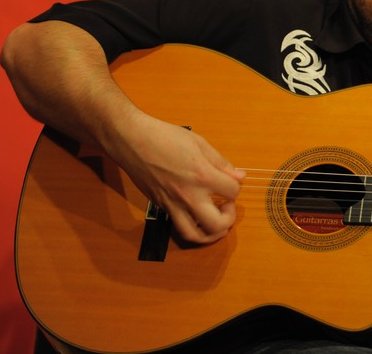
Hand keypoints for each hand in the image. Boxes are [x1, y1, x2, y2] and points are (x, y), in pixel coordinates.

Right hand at [109, 112, 245, 243]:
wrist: (131, 140)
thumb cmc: (164, 136)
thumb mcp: (199, 144)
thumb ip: (221, 163)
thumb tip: (240, 176)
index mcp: (202, 176)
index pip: (233, 192)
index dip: (237, 187)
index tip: (231, 180)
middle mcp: (188, 195)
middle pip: (217, 224)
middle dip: (229, 219)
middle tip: (227, 205)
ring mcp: (172, 204)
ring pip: (194, 235)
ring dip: (210, 234)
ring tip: (215, 221)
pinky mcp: (160, 206)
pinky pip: (178, 226)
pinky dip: (192, 227)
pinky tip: (197, 215)